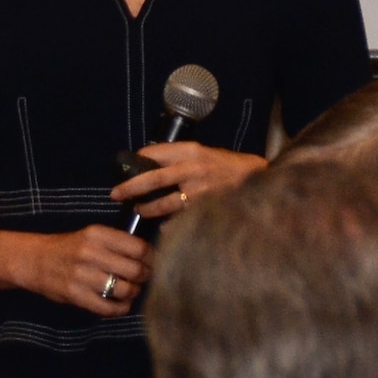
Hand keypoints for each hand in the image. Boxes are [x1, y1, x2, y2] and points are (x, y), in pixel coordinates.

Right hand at [19, 225, 151, 315]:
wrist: (34, 260)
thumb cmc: (70, 248)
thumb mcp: (92, 236)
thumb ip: (118, 243)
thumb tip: (153, 257)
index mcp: (97, 234)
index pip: (139, 247)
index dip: (151, 258)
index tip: (151, 263)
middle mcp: (90, 252)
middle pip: (136, 270)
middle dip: (145, 277)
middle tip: (142, 279)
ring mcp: (81, 275)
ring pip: (125, 290)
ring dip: (133, 293)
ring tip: (130, 290)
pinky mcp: (74, 294)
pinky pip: (108, 308)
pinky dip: (120, 309)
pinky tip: (120, 304)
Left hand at [112, 143, 266, 220]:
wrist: (262, 180)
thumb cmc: (231, 166)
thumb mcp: (206, 153)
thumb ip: (181, 158)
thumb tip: (151, 164)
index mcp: (192, 151)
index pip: (154, 153)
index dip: (137, 159)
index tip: (126, 168)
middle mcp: (193, 169)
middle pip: (152, 179)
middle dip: (130, 188)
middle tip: (115, 195)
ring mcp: (200, 192)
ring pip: (164, 204)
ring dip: (148, 209)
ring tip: (140, 211)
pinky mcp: (206, 209)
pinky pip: (179, 220)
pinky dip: (169, 225)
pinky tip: (164, 226)